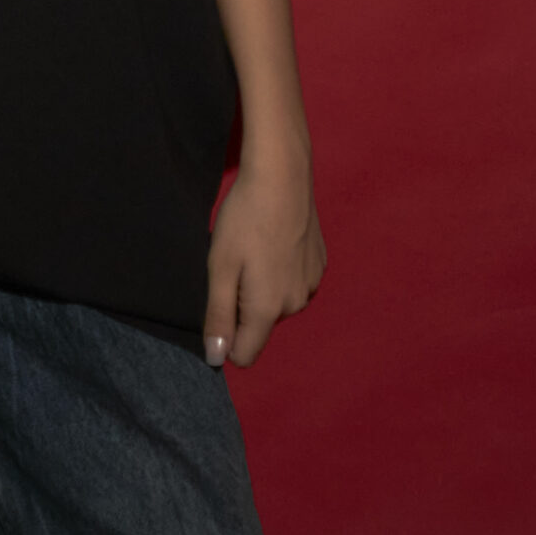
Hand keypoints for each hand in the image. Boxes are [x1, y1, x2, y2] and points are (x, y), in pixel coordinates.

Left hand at [203, 158, 325, 368]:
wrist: (282, 175)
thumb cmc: (244, 219)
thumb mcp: (219, 267)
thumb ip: (218, 316)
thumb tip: (216, 359)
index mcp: (268, 310)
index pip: (244, 354)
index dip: (226, 336)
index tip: (218, 301)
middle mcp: (296, 305)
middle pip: (259, 325)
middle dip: (243, 305)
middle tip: (234, 264)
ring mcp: (311, 284)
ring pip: (277, 303)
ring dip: (262, 287)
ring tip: (254, 249)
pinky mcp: (319, 265)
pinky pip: (292, 283)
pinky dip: (280, 270)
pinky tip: (274, 241)